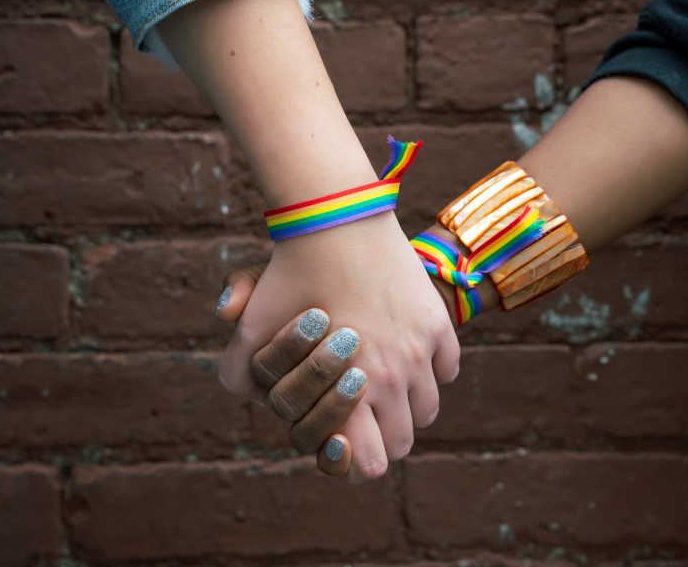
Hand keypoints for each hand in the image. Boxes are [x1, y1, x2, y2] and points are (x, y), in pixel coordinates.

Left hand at [217, 222, 500, 478]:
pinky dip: (432, 369)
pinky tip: (408, 351)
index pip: (369, 465)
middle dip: (383, 436)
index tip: (347, 442)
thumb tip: (253, 397)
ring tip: (386, 382)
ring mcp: (421, 352)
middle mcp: (392, 380)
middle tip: (365, 414)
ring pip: (428, 410)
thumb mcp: (252, 327)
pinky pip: (448, 368)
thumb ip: (239, 372)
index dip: (356, 462)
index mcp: (348, 393)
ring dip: (408, 405)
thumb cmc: (289, 277)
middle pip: (403, 443)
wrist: (335, 221)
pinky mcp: (438, 324)